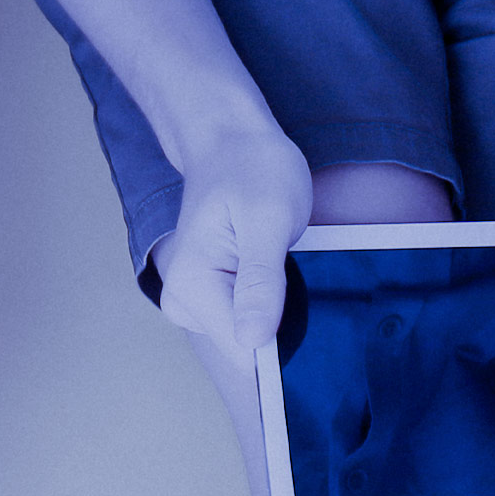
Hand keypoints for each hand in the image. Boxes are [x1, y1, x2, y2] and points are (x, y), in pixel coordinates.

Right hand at [148, 125, 312, 359]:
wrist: (231, 144)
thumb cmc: (252, 170)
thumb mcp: (269, 219)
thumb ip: (261, 282)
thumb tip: (254, 340)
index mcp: (192, 286)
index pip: (246, 351)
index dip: (287, 344)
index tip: (310, 318)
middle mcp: (184, 302)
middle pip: (248, 349)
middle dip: (283, 323)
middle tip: (296, 274)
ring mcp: (194, 303)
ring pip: (251, 339)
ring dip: (279, 312)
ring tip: (285, 267)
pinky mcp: (209, 300)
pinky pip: (248, 322)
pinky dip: (272, 304)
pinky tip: (277, 273)